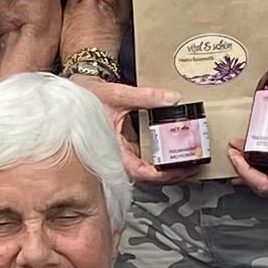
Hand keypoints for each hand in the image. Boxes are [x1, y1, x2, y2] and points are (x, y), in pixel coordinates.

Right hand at [64, 71, 199, 183]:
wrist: (74, 91)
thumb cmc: (87, 96)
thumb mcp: (118, 95)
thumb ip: (146, 96)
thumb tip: (172, 99)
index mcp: (113, 150)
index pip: (141, 172)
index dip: (163, 174)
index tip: (181, 170)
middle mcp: (118, 156)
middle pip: (149, 176)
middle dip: (173, 175)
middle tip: (194, 168)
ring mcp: (122, 153)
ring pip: (148, 169)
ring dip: (168, 169)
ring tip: (190, 163)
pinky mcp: (125, 147)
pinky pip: (145, 158)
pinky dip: (161, 158)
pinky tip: (175, 152)